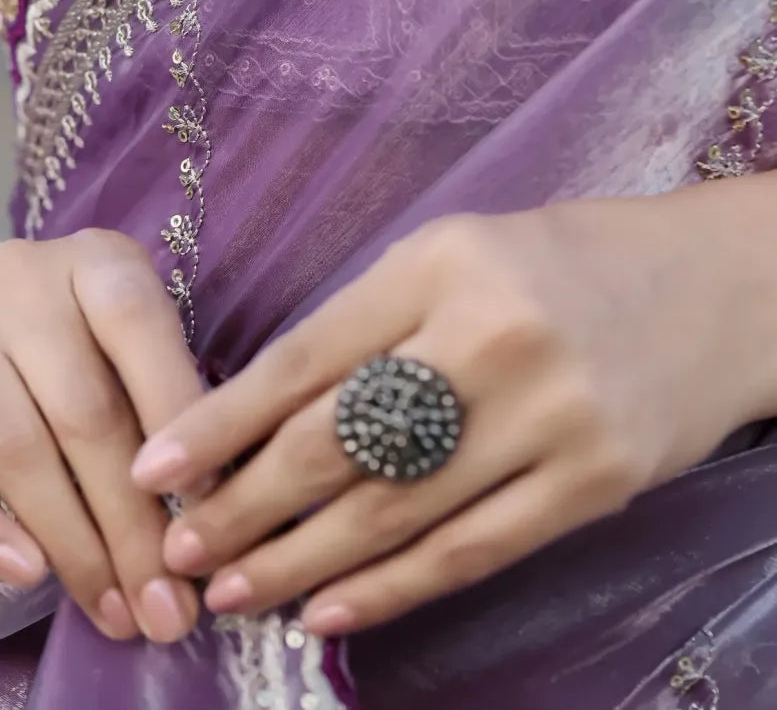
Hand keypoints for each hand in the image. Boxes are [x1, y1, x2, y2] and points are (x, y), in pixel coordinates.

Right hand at [0, 230, 201, 642]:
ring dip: (73, 544)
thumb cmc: (79, 342)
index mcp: (94, 260)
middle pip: (83, 410)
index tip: (209, 511)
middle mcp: (18, 280)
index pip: (140, 328)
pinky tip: (26, 575)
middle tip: (170, 611)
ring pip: (14, 448)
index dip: (178, 419)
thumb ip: (168, 404)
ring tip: (116, 613)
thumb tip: (215, 519)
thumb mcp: (131, 342)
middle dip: (134, 524)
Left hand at [132, 189, 776, 633]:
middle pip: (341, 442)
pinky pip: (472, 550)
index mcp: (440, 263)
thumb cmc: (556, 263)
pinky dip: (393, 589)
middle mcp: (490, 336)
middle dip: (245, 505)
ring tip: (231, 590)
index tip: (153, 466)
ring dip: (302, 562)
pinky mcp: (593, 484)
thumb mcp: (454, 253)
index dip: (223, 420)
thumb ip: (369, 319)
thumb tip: (261, 413)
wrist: (709, 290)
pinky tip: (330, 610)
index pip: (306, 355)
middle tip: (177, 550)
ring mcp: (549, 416)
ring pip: (397, 511)